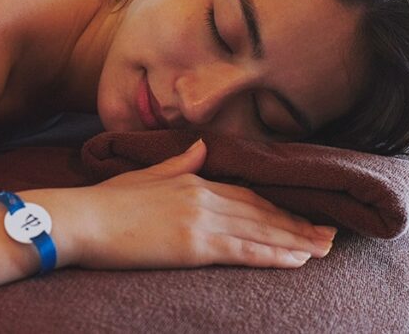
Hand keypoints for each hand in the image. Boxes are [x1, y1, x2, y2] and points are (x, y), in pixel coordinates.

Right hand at [71, 141, 336, 269]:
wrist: (79, 219)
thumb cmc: (102, 202)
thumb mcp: (141, 176)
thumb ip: (175, 164)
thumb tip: (200, 147)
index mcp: (189, 179)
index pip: (243, 193)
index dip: (273, 206)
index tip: (298, 215)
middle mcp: (200, 195)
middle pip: (259, 210)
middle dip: (295, 224)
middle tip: (328, 234)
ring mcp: (199, 219)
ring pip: (259, 230)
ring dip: (295, 240)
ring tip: (323, 248)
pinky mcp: (194, 243)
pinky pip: (244, 250)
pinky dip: (274, 254)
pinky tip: (296, 260)